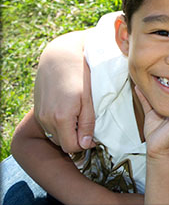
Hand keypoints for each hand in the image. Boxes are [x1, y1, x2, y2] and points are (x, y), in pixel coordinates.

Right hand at [34, 35, 94, 152]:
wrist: (59, 57)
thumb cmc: (79, 75)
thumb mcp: (89, 99)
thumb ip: (87, 122)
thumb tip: (85, 144)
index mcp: (61, 118)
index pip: (71, 147)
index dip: (85, 145)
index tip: (95, 136)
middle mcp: (47, 119)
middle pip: (62, 143)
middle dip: (76, 138)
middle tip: (88, 125)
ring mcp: (40, 115)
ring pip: (55, 135)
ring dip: (67, 132)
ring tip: (79, 116)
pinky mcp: (37, 111)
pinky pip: (49, 126)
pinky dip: (59, 124)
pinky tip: (69, 110)